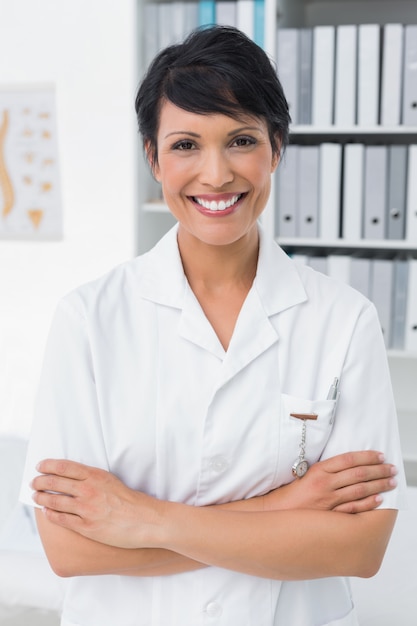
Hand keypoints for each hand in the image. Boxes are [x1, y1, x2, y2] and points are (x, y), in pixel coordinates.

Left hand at [31, 460, 161, 548]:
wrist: (145, 519)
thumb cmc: (131, 500)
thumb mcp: (111, 480)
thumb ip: (92, 478)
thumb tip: (72, 477)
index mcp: (95, 476)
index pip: (64, 467)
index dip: (48, 465)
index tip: (40, 466)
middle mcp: (88, 490)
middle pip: (55, 483)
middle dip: (40, 482)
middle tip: (34, 482)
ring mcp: (86, 509)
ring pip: (55, 501)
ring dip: (41, 498)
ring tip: (35, 496)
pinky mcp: (87, 526)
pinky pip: (62, 519)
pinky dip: (51, 514)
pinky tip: (46, 512)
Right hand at [263, 451, 396, 513]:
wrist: (275, 512)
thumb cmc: (291, 493)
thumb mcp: (306, 474)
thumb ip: (326, 470)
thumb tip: (349, 466)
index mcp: (319, 469)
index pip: (349, 459)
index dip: (367, 456)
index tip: (380, 456)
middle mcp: (325, 483)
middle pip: (358, 473)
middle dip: (378, 470)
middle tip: (391, 468)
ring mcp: (328, 500)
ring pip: (359, 490)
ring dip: (378, 485)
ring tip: (390, 482)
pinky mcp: (329, 515)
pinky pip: (354, 508)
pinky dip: (368, 503)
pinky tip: (379, 499)